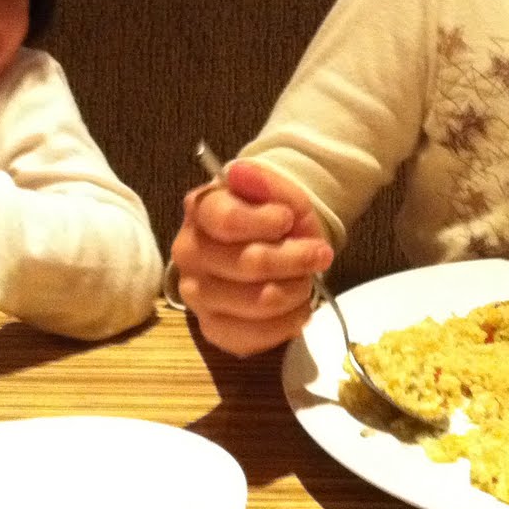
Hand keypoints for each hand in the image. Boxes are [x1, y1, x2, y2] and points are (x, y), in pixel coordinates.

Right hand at [171, 159, 333, 356]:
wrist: (267, 247)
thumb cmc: (271, 219)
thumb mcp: (279, 194)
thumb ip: (266, 183)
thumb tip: (240, 172)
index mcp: (200, 211)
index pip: (227, 220)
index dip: (265, 222)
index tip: (289, 220)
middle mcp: (189, 253)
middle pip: (249, 264)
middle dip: (296, 259)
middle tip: (319, 254)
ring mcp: (197, 295)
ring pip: (258, 301)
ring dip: (296, 290)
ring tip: (307, 279)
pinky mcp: (212, 329)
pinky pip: (255, 336)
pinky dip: (288, 322)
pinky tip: (298, 307)